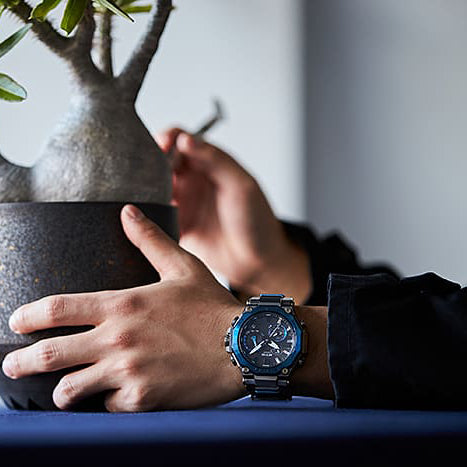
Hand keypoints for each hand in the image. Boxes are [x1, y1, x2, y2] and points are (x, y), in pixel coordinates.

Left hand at [1, 205, 245, 411]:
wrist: (244, 346)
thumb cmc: (212, 306)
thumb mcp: (183, 266)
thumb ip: (150, 240)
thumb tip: (127, 211)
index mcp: (124, 304)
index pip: (58, 308)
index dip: (28, 316)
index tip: (16, 322)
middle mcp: (119, 338)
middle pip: (49, 354)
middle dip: (21, 362)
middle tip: (12, 366)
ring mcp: (129, 371)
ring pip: (70, 390)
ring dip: (63, 390)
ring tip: (64, 388)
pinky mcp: (143, 399)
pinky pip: (108, 407)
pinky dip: (106, 403)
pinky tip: (115, 396)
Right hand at [156, 129, 311, 303]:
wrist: (257, 261)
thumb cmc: (257, 220)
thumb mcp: (240, 184)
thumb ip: (214, 160)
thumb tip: (186, 139)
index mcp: (210, 162)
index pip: (182, 139)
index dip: (168, 138)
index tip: (160, 146)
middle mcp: (194, 179)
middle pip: (162, 161)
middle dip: (151, 162)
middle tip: (147, 172)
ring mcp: (183, 202)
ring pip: (154, 187)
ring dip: (145, 188)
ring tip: (146, 193)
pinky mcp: (175, 225)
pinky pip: (154, 215)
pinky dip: (146, 213)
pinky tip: (146, 215)